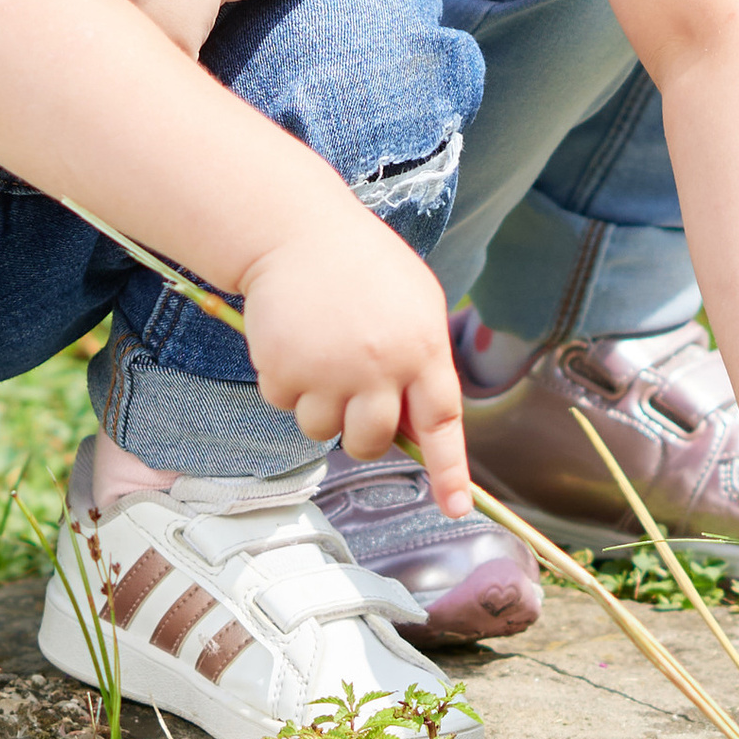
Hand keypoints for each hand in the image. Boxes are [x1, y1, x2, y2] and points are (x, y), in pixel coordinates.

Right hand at [239, 209, 472, 514]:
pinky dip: (283, 382)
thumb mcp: (414, 304)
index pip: (442, 423)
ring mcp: (330, 371)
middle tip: (350, 392)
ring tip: (318, 351)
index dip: (449, 471)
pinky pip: (283, 405)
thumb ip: (422, 362)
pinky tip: (292, 340)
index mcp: (421, 348)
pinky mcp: (284, 369)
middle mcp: (380, 366)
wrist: (295, 230)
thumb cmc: (361, 266)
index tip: (456, 508)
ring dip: (316, 404)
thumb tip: (417, 429)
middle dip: (360, 433)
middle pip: (371, 442)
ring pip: (321, 430)